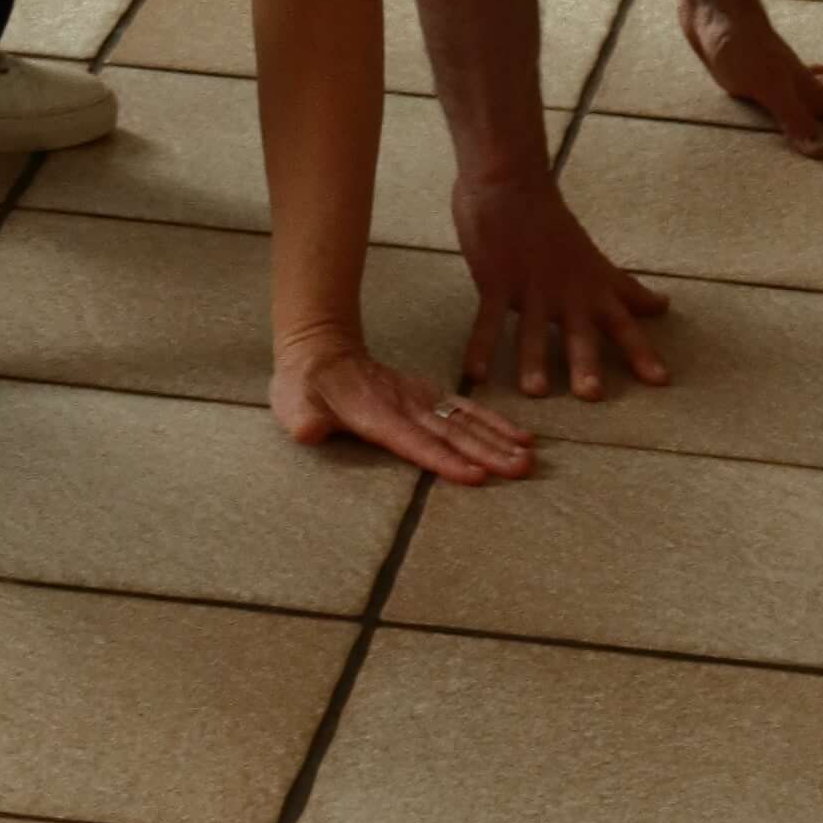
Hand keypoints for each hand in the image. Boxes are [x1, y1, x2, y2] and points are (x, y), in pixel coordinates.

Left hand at [272, 334, 533, 485]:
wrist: (320, 347)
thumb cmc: (305, 385)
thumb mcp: (293, 403)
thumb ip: (305, 419)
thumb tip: (309, 431)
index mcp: (374, 413)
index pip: (413, 441)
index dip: (443, 459)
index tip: (476, 475)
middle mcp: (403, 405)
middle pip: (450, 432)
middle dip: (487, 451)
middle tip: (521, 469)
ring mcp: (418, 398)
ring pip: (463, 420)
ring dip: (496, 437)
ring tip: (528, 457)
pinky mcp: (426, 396)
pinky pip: (464, 409)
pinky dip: (492, 421)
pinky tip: (517, 435)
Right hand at [452, 171, 671, 397]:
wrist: (510, 184)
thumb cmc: (551, 223)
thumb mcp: (595, 261)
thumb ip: (625, 290)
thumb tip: (664, 306)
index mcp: (590, 289)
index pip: (623, 323)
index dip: (641, 352)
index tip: (660, 381)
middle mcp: (565, 294)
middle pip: (579, 333)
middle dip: (586, 364)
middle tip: (591, 395)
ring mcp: (530, 289)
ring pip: (533, 330)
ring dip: (534, 360)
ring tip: (536, 391)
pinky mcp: (496, 283)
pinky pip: (488, 320)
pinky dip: (480, 347)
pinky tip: (475, 373)